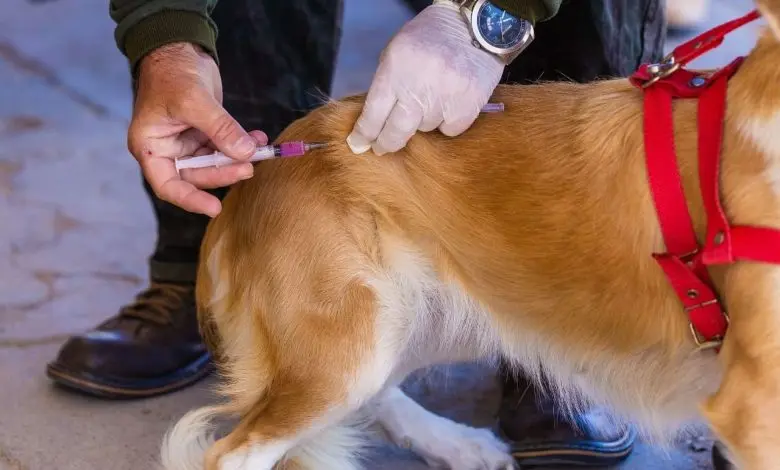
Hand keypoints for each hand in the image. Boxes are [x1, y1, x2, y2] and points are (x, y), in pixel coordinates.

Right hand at [129, 42, 262, 216]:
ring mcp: (187, 143)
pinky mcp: (204, 134)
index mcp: (151, 147)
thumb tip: (245, 153)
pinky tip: (258, 139)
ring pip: (214, 163)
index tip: (215, 208)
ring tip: (259, 149)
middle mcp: (167, 150)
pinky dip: (241, 144)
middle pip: (197, 176)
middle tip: (249, 166)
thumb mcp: (194, 101)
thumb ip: (220, 129)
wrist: (178, 47)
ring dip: (237, 158)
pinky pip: (224, 147)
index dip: (190, 199)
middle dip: (224, 172)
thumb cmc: (171, 72)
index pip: (167, 185)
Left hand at [347, 3, 504, 155]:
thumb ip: (386, 84)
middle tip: (382, 147)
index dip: (364, 134)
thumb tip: (375, 122)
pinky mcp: (468, 106)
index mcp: (396, 69)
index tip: (358, 145)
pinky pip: (449, 129)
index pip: (373, 113)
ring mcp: (445, 97)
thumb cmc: (430, 39)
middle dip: (386, 143)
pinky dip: (447, 121)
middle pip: (396, 132)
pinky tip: (450, 101)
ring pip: (424, 129)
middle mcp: (419, 85)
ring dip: (423, 120)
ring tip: (431, 97)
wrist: (474, 27)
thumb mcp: (397, 52)